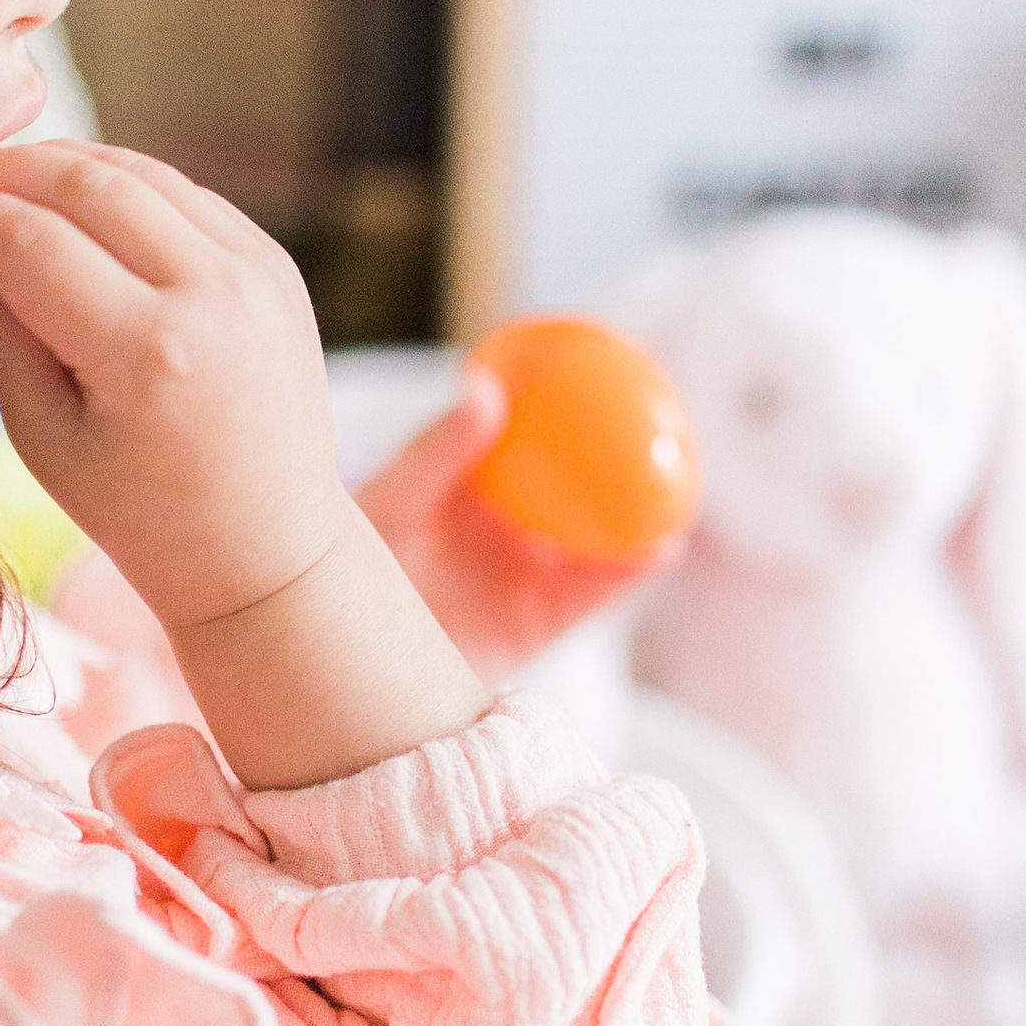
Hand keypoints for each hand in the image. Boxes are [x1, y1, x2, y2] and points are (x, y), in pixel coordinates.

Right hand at [0, 139, 485, 785]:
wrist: (264, 547)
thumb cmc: (137, 512)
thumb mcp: (42, 434)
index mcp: (150, 354)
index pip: (27, 242)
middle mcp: (213, 295)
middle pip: (83, 183)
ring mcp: (255, 270)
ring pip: (135, 172)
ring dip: (55, 165)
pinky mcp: (272, 262)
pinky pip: (179, 194)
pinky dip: (115, 186)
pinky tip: (67, 206)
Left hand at [355, 372, 668, 677]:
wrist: (343, 664)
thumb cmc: (342, 572)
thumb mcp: (389, 502)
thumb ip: (436, 451)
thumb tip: (486, 390)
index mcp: (472, 485)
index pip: (529, 434)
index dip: (567, 401)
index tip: (610, 361)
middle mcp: (506, 525)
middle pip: (576, 484)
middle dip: (624, 455)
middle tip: (670, 417)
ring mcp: (526, 574)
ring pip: (600, 536)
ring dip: (645, 512)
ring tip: (684, 484)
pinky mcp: (538, 625)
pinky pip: (596, 593)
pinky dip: (631, 570)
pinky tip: (660, 548)